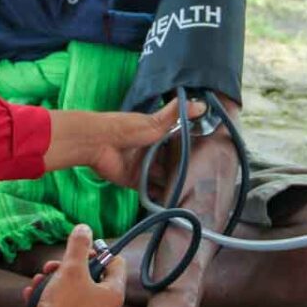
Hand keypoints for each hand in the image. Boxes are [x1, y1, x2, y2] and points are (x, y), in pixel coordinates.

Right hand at [22, 225, 125, 306]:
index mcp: (115, 296)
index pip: (116, 263)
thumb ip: (79, 245)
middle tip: (54, 267)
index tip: (80, 251)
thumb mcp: (71, 268)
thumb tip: (84, 228)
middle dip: (70, 269)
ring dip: (58, 283)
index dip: (98, 252)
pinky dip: (54, 301)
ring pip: (78, 295)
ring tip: (41, 281)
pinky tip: (35, 296)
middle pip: (94, 279)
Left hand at [88, 99, 203, 188]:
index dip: (190, 152)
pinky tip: (173, 203)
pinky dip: (158, 196)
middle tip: (202, 182)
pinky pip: (149, 191)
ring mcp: (142, 168)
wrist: (98, 143)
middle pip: (170, 164)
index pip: (177, 145)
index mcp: (156, 135)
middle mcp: (151, 152)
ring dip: (172, 185)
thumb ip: (176, 112)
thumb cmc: (127, 129)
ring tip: (191, 195)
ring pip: (162, 178)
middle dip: (183, 171)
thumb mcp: (156, 121)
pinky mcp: (134, 181)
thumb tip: (203, 104)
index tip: (207, 160)